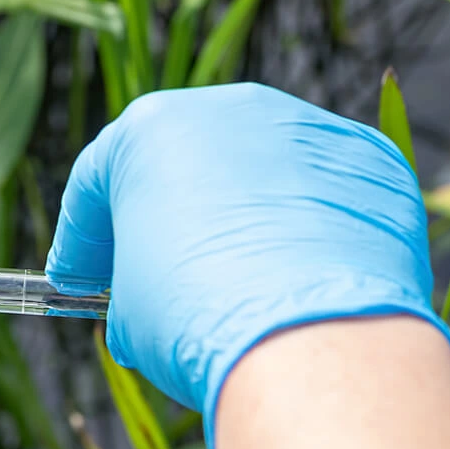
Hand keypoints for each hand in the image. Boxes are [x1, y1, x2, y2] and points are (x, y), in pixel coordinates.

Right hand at [46, 82, 449, 448]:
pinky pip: (323, 194)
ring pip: (259, 172)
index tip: (78, 279)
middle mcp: (230, 108)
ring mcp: (308, 128)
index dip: (82, 237)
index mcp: (149, 129)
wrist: (308, 340)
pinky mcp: (371, 161)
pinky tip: (299, 282)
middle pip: (182, 162)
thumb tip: (151, 299)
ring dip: (239, 218)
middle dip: (163, 215)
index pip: (98, 180)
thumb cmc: (194, 316)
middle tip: (151, 274)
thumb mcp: (129, 308)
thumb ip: (132, 280)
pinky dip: (306, 230)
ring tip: (238, 281)